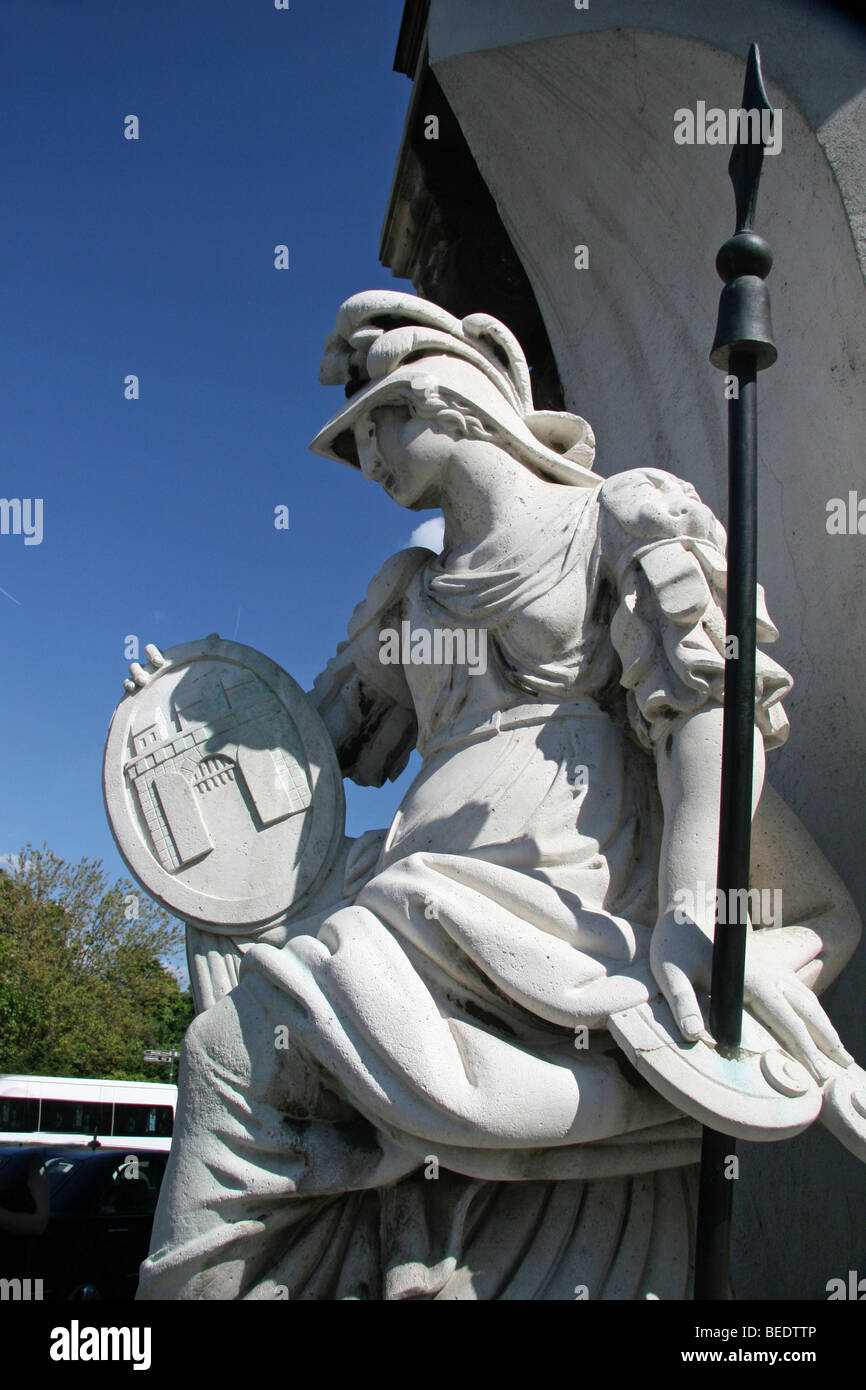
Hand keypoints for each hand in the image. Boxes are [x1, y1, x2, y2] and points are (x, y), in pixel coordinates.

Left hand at [651, 910, 853, 1083]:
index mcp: (751, 980)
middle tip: (846, 1067)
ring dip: (826, 1026)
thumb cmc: (674, 944)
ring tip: (842, 1053)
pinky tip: (818, 1026)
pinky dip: (812, 1012)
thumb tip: (693, 1035)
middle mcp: (768, 974)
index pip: (787, 1021)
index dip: (806, 1049)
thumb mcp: (670, 973)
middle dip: (828, 1041)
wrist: (685, 912)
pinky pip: (797, 992)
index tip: (821, 1075)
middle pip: (808, 1011)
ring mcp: (769, 970)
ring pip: (807, 1000)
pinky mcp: (764, 968)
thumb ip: (682, 1002)